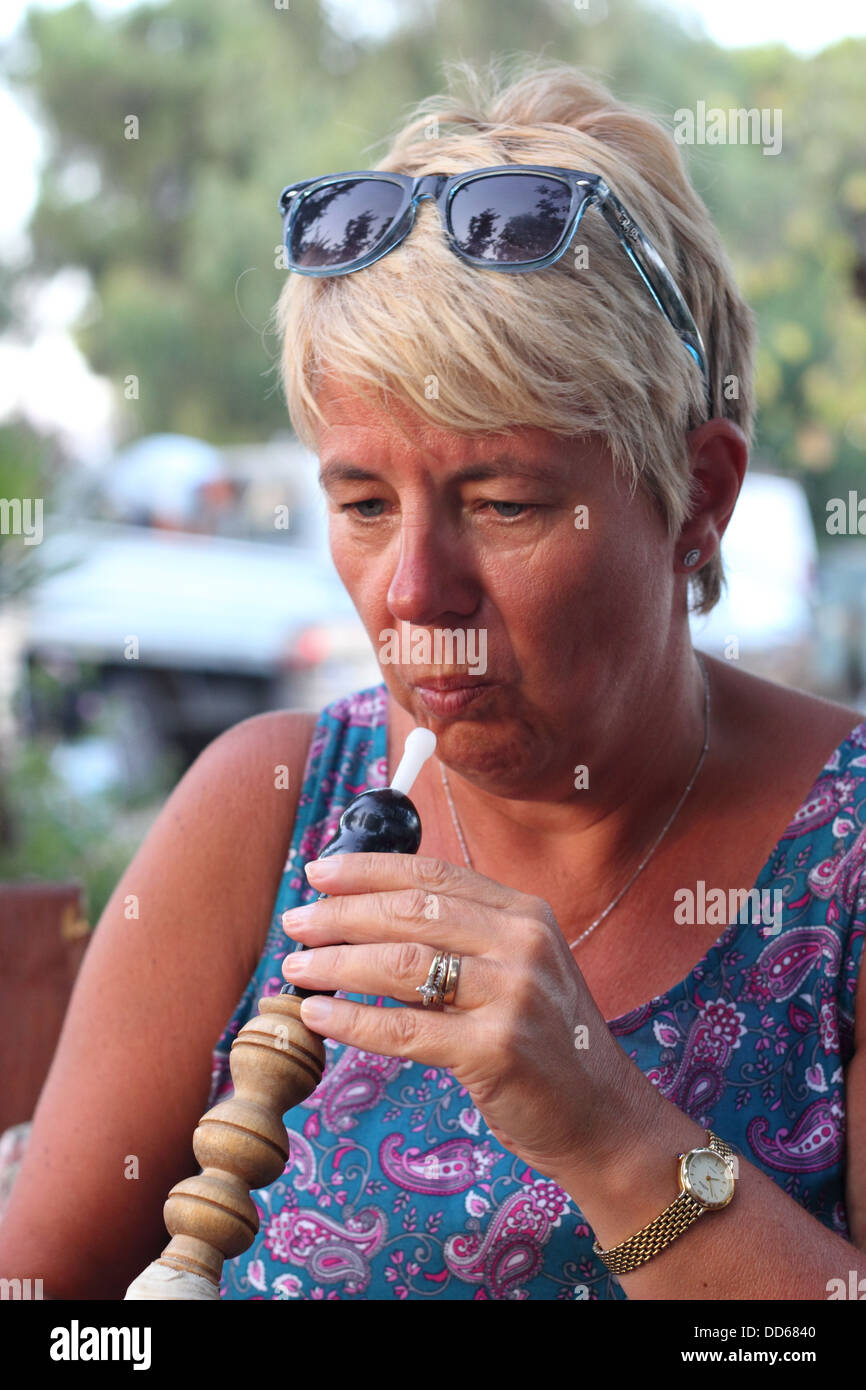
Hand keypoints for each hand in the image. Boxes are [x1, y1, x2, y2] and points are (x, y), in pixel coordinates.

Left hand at [280, 851, 637, 1189]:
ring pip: (402, 965)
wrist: (602, 1117)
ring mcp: (514, 995)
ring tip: (296, 968)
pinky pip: (406, 1029)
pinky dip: (353, 1020)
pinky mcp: (498, 1050)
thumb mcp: (517, 970)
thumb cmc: (545, 1042)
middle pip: (411, 913)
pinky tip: (319, 1015)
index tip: (319, 872)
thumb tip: (365, 920)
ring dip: (337, 964)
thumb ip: (461, 940)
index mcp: (525, 914)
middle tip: (296, 922)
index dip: (369, 869)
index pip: (433, 875)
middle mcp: (523, 944)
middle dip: (341, 914)